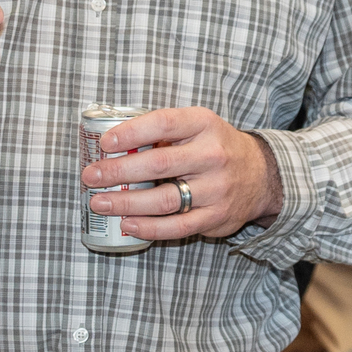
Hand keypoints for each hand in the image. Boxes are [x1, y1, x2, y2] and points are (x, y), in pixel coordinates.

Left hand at [81, 106, 284, 240]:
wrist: (261, 175)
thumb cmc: (215, 147)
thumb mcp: (197, 126)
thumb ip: (163, 132)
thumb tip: (112, 144)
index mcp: (204, 124)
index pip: (164, 123)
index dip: (131, 132)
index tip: (105, 142)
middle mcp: (213, 155)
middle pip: (159, 164)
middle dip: (118, 171)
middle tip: (90, 176)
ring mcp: (216, 189)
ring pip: (165, 200)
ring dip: (126, 202)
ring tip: (99, 202)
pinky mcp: (215, 217)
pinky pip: (176, 227)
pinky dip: (148, 227)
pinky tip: (126, 223)